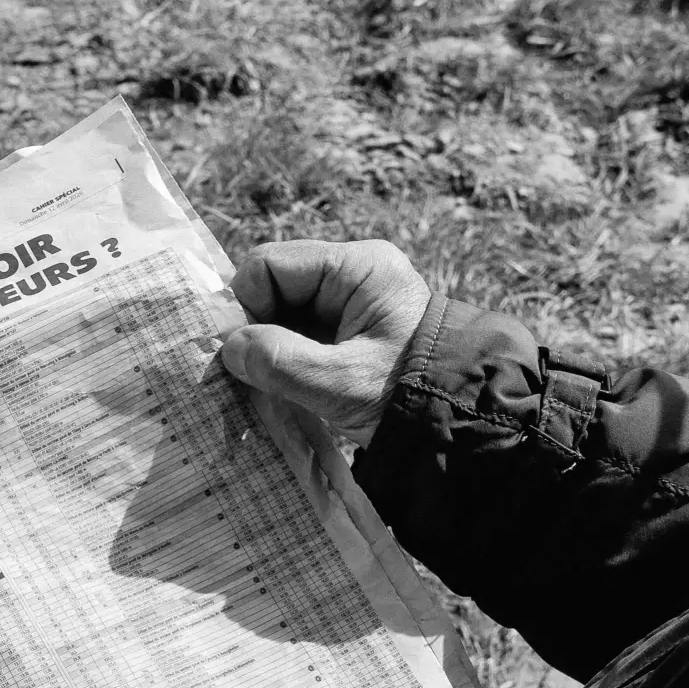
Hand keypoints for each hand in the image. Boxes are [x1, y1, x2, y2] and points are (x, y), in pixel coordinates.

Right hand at [217, 240, 433, 447]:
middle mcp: (352, 273)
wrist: (460, 423)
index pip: (270, 264)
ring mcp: (350, 301)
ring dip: (270, 347)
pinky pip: (299, 331)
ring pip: (283, 312)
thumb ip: (280, 362)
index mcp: (357, 267)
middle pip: (274, 286)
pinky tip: (284, 385)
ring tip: (269, 384)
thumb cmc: (408, 397)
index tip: (241, 351)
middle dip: (257, 327)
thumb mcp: (341, 383)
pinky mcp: (348, 329)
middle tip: (252, 373)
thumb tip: (228, 348)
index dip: (246, 303)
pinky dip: (285, 356)